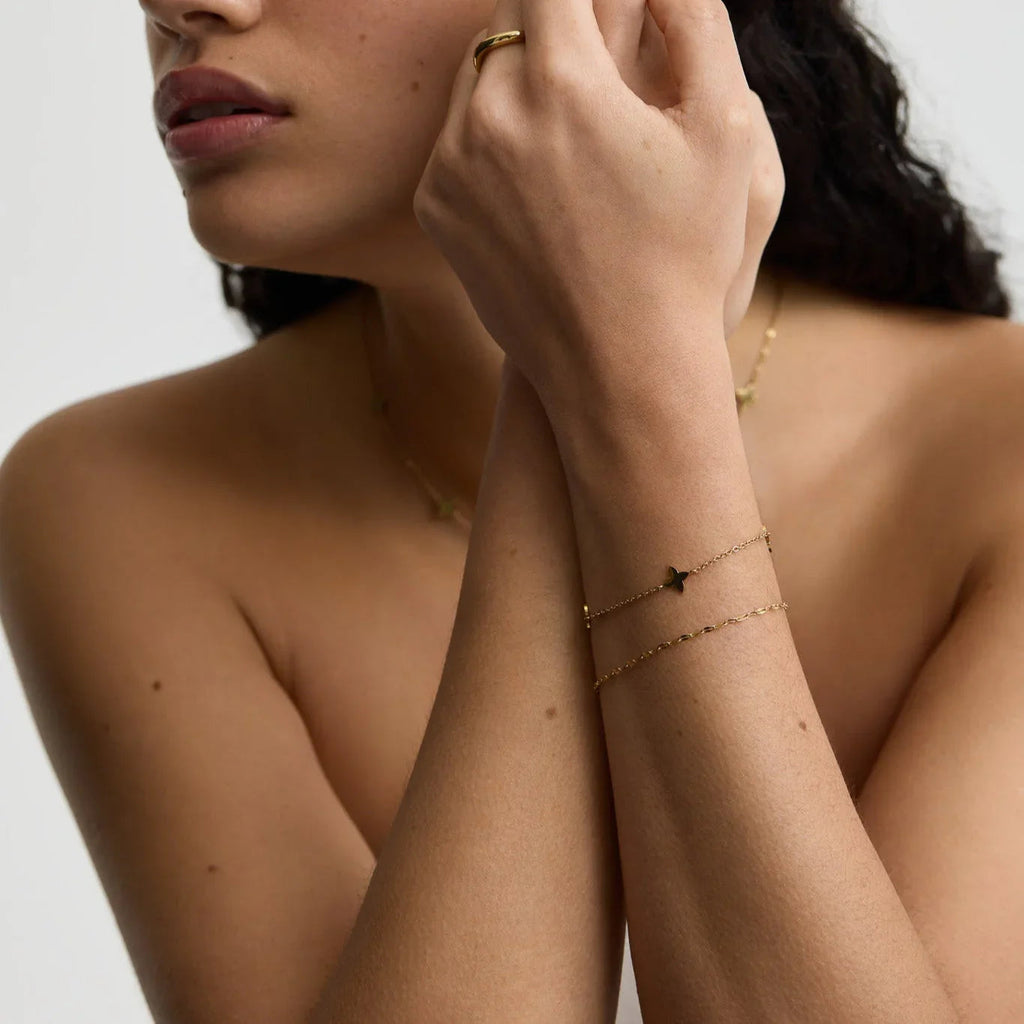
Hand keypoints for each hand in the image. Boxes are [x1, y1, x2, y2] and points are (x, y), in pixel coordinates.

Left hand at [412, 0, 784, 410]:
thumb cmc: (686, 254)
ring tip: (573, 108)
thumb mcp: (725, 128)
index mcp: (562, 83)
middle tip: (595, 44)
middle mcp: (490, 114)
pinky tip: (537, 166)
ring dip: (520, 70)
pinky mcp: (435, 207)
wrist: (618, 365)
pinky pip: (455, 135)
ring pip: (477, 73)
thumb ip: (694, 19)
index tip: (607, 7)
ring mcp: (451, 164)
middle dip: (554, 17)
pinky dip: (491, 130)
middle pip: (509, 16)